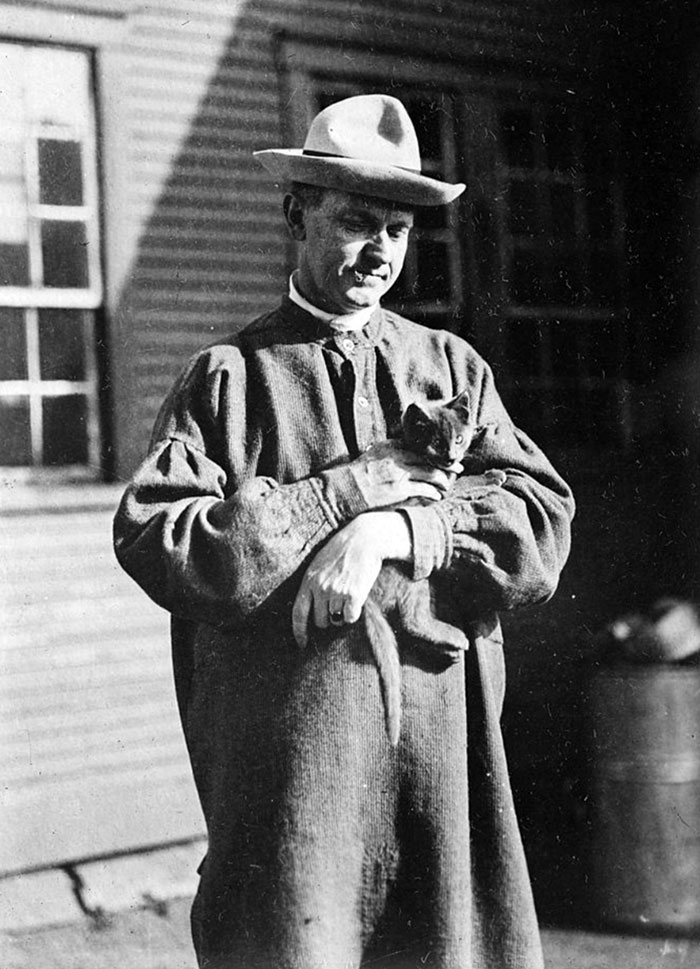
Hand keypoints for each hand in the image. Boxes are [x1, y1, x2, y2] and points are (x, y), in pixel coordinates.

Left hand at [292, 512, 409, 647]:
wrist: (365, 538)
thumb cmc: (343, 550)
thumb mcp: (319, 564)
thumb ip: (313, 583)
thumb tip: (310, 610)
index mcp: (308, 580)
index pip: (298, 613)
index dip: (299, 632)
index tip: (301, 644)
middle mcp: (320, 588)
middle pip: (319, 621)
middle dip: (327, 619)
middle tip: (337, 605)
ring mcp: (337, 592)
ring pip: (336, 621)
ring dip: (342, 615)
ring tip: (347, 596)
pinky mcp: (354, 595)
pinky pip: (350, 618)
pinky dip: (354, 613)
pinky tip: (357, 599)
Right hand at [347, 441, 452, 508]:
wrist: (347, 488)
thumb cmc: (358, 473)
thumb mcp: (374, 454)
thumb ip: (391, 450)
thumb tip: (405, 449)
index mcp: (392, 446)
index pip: (420, 446)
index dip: (436, 451)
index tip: (445, 454)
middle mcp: (398, 457)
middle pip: (430, 457)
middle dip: (446, 463)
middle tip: (458, 468)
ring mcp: (400, 473)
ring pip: (431, 473)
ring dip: (443, 479)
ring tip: (448, 484)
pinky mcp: (400, 489)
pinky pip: (424, 489)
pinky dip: (433, 492)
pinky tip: (437, 496)